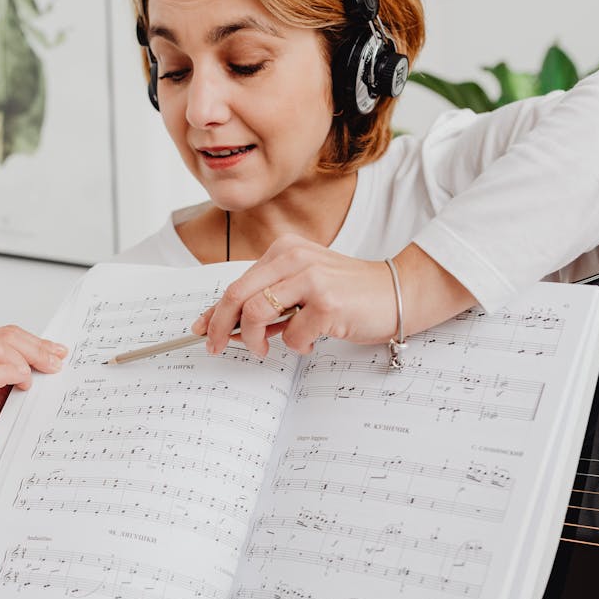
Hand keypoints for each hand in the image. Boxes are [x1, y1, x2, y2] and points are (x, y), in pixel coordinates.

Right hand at [0, 325, 66, 492]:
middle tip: (54, 366)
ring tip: (28, 384)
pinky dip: (8, 375)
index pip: (6, 333)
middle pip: (4, 337)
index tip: (58, 353)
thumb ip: (19, 366)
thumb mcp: (3, 387)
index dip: (36, 342)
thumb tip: (53, 353)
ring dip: (23, 364)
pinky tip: (21, 385)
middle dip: (37, 350)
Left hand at [191, 236, 475, 356]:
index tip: (200, 329)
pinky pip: (291, 336)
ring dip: (254, 340)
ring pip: (255, 314)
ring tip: (267, 348)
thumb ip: (268, 300)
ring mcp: (311, 279)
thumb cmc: (348, 294)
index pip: (237, 283)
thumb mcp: (302, 287)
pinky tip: (312, 342)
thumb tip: (225, 325)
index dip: (214, 310)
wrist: (398, 292)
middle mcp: (294, 258)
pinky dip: (296, 346)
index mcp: (284, 250)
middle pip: (236, 295)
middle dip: (219, 327)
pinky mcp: (327, 304)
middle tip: (217, 347)